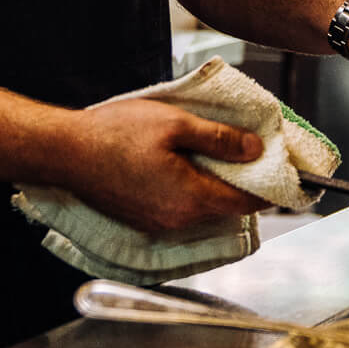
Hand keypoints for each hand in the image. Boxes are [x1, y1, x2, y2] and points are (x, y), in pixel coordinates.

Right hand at [59, 98, 268, 233]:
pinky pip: (180, 208)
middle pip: (226, 206)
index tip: (283, 170)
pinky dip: (191, 189)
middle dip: (242, 181)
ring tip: (215, 152)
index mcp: (191, 198)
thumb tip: (255, 149)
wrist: (65, 152)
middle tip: (249, 151)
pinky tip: (184, 164)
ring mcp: (158, 223)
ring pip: (203, 207)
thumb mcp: (176, 124)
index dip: (269, 186)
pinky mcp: (143, 218)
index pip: (246, 201)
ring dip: (214, 184)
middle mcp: (178, 220)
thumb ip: (219, 139)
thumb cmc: (115, 134)